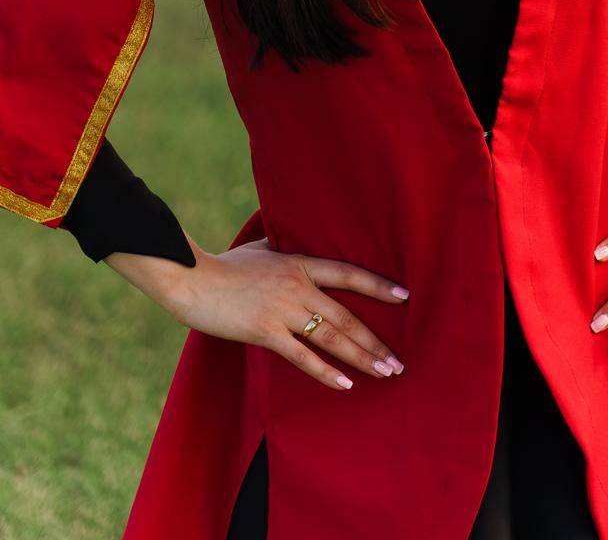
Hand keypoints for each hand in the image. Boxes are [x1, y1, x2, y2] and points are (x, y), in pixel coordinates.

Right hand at [107, 235, 409, 391]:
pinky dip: (326, 372)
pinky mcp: (265, 331)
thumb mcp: (260, 247)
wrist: (192, 279)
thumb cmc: (225, 264)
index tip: (405, 296)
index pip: (349, 273)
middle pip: (346, 315)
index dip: (378, 285)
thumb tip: (292, 234)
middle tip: (399, 361)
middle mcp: (298, 286)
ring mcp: (283, 310)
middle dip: (375, 341)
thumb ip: (283, 245)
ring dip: (361, 357)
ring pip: (331, 338)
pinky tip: (346, 384)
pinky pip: (302, 357)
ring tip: (385, 372)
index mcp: (300, 263)